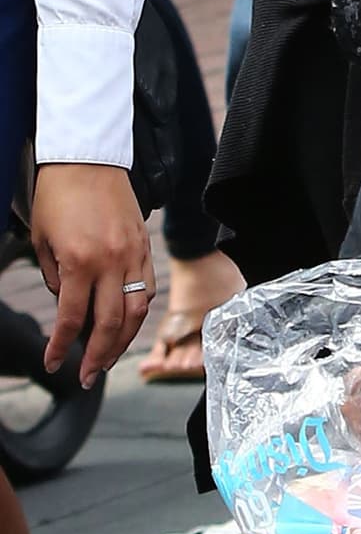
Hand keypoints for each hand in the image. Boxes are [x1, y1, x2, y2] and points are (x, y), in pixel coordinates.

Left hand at [30, 163, 153, 388]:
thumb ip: (54, 275)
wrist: (88, 158)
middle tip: (86, 376)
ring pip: (135, 314)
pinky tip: (126, 327)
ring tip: (108, 359)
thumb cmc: (57, 193)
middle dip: (97, 356)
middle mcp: (110, 264)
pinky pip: (146, 292)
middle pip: (110, 325)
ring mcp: (132, 258)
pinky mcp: (145, 251)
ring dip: (122, 343)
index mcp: (78, 261)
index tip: (55, 364)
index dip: (62, 346)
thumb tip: (66, 303)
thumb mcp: (42, 237)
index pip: (71, 318)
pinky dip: (137, 315)